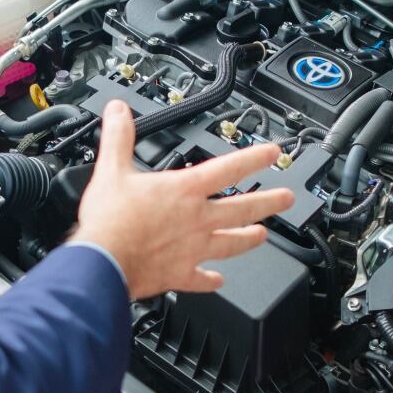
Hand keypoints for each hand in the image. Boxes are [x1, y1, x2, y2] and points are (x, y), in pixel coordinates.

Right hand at [71, 101, 296, 299]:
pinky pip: (201, 279)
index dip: (254, 158)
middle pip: (242, 208)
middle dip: (269, 202)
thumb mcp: (112, 170)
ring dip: (248, 239)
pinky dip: (210, 281)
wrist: (104, 262)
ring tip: (263, 235)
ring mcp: (192, 249)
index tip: (273, 154)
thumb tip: (119, 111)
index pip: (228, 169)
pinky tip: (218, 281)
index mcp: (184, 191)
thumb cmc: (110, 220)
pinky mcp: (180, 274)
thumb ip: (119, 137)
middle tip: (287, 198)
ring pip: (230, 243)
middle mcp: (196, 219)